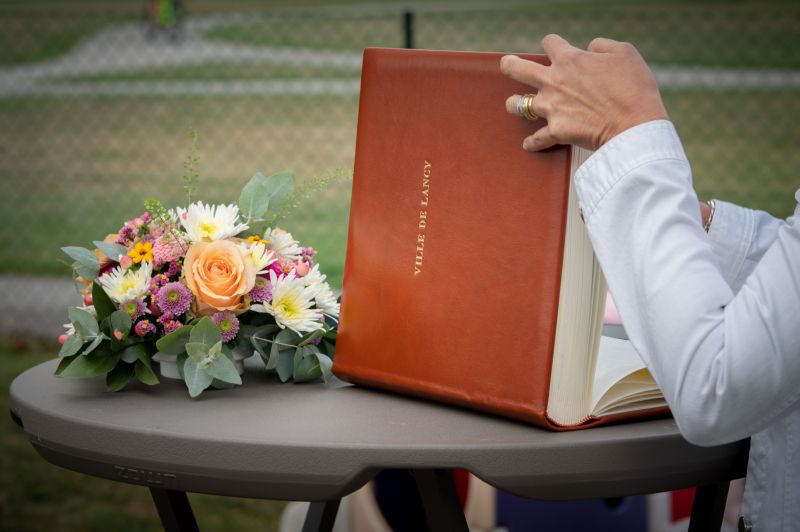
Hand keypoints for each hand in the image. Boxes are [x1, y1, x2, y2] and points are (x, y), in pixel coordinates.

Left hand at [500, 34, 667, 150]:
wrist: (635, 126)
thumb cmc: (634, 88)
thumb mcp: (625, 52)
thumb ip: (601, 46)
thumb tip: (589, 48)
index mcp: (569, 60)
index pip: (551, 43)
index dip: (553, 44)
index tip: (555, 47)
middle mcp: (554, 82)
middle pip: (519, 70)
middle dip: (510, 65)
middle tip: (506, 64)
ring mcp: (552, 108)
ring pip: (520, 105)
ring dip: (514, 104)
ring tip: (511, 104)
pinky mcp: (556, 131)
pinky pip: (537, 138)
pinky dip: (532, 142)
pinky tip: (528, 145)